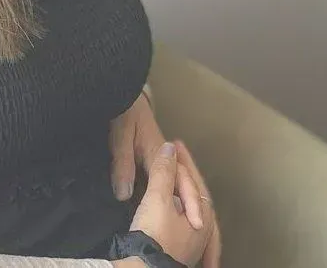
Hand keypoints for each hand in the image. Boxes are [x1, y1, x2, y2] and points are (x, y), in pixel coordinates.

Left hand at [109, 93, 203, 230]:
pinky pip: (176, 183)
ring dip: (194, 206)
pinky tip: (179, 214)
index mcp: (161, 153)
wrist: (128, 93)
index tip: (197, 225)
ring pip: (186, 186)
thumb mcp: (121, 137)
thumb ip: (122, 164)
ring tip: (199, 230)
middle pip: (190, 186)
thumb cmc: (125, 114)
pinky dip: (182, 199)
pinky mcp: (162, 161)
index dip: (189, 204)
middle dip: (199, 210)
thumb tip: (124, 196)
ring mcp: (168, 160)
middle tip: (205, 233)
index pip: (179, 182)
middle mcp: (170, 158)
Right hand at [129, 142, 213, 267]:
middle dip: (187, 174)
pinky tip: (172, 205)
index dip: (184, 159)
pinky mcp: (176, 249)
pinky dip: (178, 205)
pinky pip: (181, 219)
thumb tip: (170, 148)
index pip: (195, 180)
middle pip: (196, 195)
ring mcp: (190, 243)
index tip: (173, 142)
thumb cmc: (154, 233)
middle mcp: (202, 231)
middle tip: (176, 154)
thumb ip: (164, 171)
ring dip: (184, 190)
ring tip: (175, 176)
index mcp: (203, 216)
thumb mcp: (158, 198)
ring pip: (190, 208)